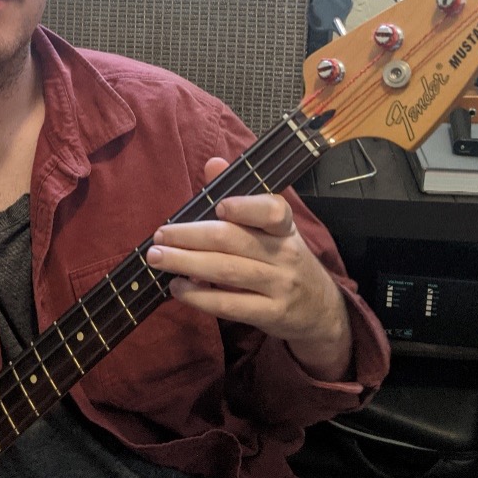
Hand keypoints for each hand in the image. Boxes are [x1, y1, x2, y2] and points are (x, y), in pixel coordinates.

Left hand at [145, 157, 351, 379]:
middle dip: (191, 236)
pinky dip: (200, 297)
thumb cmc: (283, 258)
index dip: (246, 207)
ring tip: (158, 259)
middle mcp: (285, 253)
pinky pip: (230, 304)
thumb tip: (213, 163)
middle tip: (160, 236)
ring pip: (227, 271)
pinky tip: (178, 288)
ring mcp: (280, 285)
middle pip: (233, 240)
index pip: (272, 210)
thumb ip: (241, 196)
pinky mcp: (272, 314)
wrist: (319, 309)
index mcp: (284, 226)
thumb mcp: (272, 227)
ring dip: (187, 263)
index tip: (219, 207)